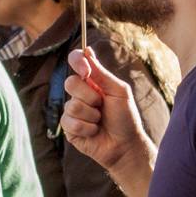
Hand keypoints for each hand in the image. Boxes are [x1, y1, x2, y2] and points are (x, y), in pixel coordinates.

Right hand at [61, 47, 155, 196]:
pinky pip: (69, 121)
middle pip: (70, 82)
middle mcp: (80, 94)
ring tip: (100, 121)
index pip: (76, 62)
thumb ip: (101, 73)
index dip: (77, 61)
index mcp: (92, 82)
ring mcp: (73, 111)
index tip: (86, 70)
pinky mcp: (69, 128)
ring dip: (91, 114)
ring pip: (71, 104)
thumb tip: (87, 50)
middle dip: (89, 96)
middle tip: (102, 105)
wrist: (126, 145)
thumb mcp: (118, 91)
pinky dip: (86, 128)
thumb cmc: (126, 118)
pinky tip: (94, 131)